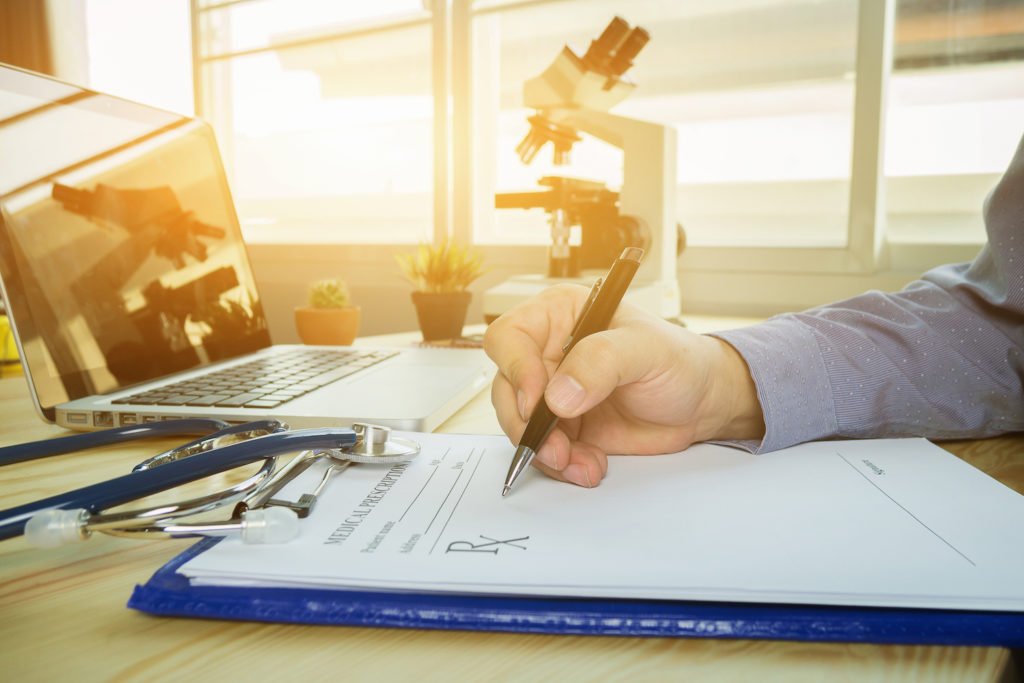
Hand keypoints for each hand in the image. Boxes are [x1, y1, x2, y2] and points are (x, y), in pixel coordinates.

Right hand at [484, 284, 764, 487]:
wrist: (701, 404)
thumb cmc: (678, 361)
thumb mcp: (646, 350)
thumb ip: (602, 362)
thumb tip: (559, 393)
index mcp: (560, 317)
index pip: (511, 337)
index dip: (515, 368)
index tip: (536, 399)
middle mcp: (549, 354)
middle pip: (507, 388)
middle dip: (526, 424)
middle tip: (556, 446)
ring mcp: (554, 393)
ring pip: (520, 425)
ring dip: (544, 451)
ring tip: (578, 462)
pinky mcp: (564, 428)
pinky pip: (544, 451)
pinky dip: (562, 465)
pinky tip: (589, 466)